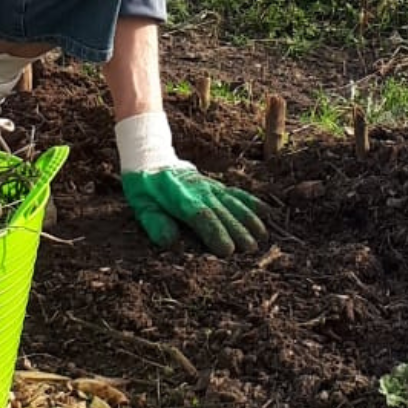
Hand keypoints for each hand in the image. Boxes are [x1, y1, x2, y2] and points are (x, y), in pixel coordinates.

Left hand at [115, 111, 268, 257]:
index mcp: (178, 196)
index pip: (200, 215)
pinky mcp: (215, 185)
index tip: (227, 250)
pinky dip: (251, 202)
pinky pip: (236, 193)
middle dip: (237, 230)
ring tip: (262, 235)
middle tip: (251, 249)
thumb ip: (154, 222)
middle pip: (221, 211)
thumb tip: (169, 240)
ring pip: (232, 202)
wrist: (150, 157)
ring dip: (248, 218)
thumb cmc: (144, 186)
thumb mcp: (141, 204)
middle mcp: (198, 190)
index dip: (214, 232)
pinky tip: (266, 212)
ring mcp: (209, 186)